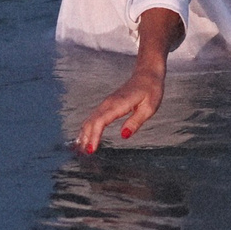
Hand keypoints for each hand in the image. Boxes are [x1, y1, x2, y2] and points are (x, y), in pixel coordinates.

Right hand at [76, 6, 183, 151]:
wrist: (147, 74)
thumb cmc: (151, 90)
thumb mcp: (149, 108)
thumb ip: (135, 122)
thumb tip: (124, 135)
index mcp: (118, 104)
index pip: (101, 121)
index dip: (94, 136)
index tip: (91, 150)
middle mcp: (109, 103)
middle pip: (91, 121)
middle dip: (85, 138)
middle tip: (83, 155)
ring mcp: (107, 103)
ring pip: (90, 119)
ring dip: (84, 134)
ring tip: (80, 150)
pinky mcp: (107, 105)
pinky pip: (94, 117)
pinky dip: (88, 128)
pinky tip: (85, 137)